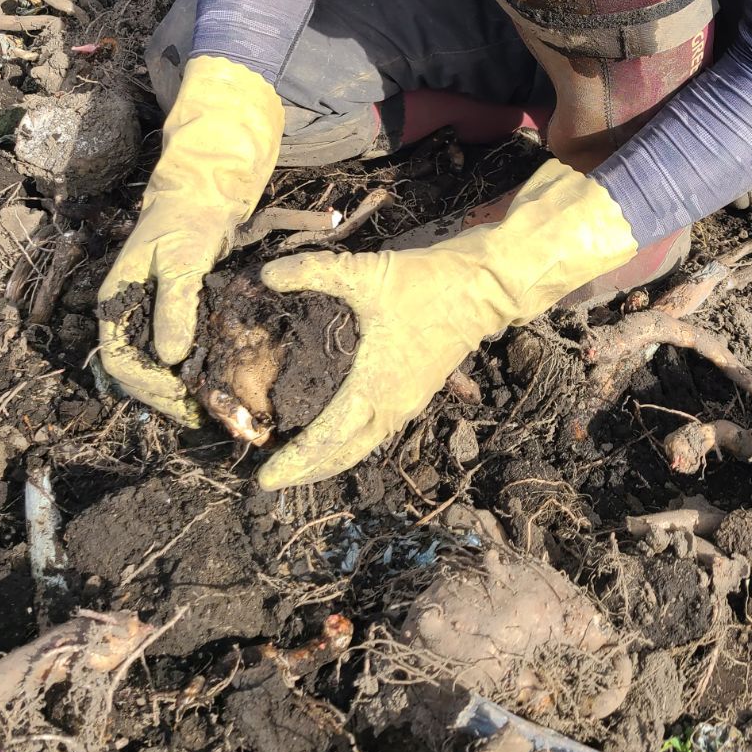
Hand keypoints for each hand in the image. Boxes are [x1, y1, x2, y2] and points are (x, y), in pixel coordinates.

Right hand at [97, 55, 283, 419]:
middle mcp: (127, 310)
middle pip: (134, 369)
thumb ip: (175, 307)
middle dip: (163, 396)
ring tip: (207, 406)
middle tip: (201, 414)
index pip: (120, 358)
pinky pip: (171, 349)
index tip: (182, 402)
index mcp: (117, 298)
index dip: (148, 387)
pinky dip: (186, 369)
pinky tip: (209, 381)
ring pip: (152, 364)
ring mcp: (147, 312)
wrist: (203, 193)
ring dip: (175, 388)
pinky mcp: (170, 311)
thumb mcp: (182, 259)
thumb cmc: (188, 219)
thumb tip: (172, 358)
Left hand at [257, 159, 637, 489]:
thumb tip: (266, 275)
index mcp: (374, 388)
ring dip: (334, 456)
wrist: (487, 287)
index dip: (295, 462)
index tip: (264, 479)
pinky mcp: (420, 388)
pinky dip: (355, 438)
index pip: (327, 440)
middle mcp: (392, 404)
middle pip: (346, 454)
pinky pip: (380, 427)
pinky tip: (344, 426)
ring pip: (365, 443)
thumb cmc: (429, 284)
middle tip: (276, 477)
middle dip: (311, 470)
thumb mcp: (366, 273)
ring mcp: (409, 399)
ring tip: (304, 459)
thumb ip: (313, 273)